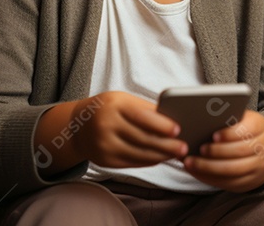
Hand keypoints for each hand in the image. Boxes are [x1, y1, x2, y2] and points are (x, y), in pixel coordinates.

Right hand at [69, 91, 187, 168]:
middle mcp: (106, 125)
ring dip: (160, 156)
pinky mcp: (104, 160)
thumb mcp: (123, 100)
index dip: (162, 125)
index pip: (142, 116)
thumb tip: (174, 120)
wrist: (78, 126)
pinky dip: (148, 161)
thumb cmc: (108, 108)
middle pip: (143, 138)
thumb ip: (146, 109)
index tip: (178, 129)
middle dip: (166, 145)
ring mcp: (104, 145)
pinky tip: (160, 158)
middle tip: (184, 148)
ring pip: (139, 153)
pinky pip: (131, 162)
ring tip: (176, 154)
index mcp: (114, 105)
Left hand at [183, 109, 263, 191]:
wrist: (260, 153)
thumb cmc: (242, 132)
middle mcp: (263, 147)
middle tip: (199, 149)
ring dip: (209, 167)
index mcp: (260, 126)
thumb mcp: (240, 120)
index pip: (248, 129)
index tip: (213, 136)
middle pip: (240, 151)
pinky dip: (210, 178)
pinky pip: (229, 183)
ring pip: (233, 170)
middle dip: (217, 152)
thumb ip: (226, 119)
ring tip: (190, 162)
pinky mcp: (249, 182)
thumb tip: (201, 119)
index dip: (231, 133)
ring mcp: (258, 166)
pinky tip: (196, 172)